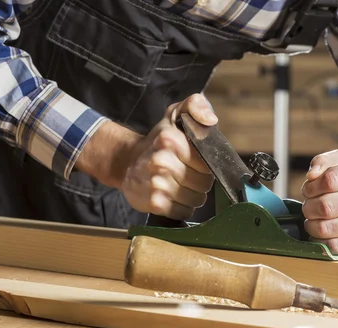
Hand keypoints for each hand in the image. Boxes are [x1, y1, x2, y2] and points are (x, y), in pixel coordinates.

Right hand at [120, 94, 215, 219]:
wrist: (127, 161)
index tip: (196, 162)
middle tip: (188, 174)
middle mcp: (162, 162)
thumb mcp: (176, 114)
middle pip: (204, 184)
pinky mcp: (154, 203)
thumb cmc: (159, 140)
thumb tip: (210, 119)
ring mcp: (157, 184)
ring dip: (192, 195)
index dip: (207, 165)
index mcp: (170, 140)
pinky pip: (183, 211)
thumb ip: (196, 105)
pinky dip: (182, 207)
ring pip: (196, 200)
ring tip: (180, 185)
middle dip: (201, 182)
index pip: (208, 163)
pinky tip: (172, 197)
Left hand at [301, 150, 337, 255]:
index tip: (309, 191)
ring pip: (327, 228)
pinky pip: (335, 246)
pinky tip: (325, 236)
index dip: (311, 187)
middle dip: (309, 208)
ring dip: (312, 226)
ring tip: (315, 221)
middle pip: (326, 206)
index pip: (330, 179)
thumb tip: (312, 175)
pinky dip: (322, 242)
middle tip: (309, 208)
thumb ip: (322, 162)